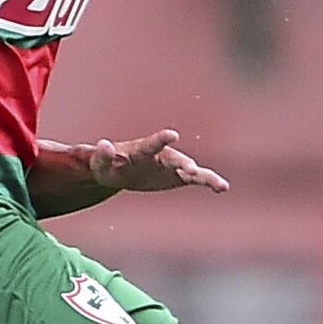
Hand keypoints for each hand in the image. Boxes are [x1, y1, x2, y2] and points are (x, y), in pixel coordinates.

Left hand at [53, 129, 230, 194]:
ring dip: (203, 176)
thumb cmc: (108, 165)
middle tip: (191, 171)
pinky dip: (210, 182)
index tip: (172, 135)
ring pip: (192, 170)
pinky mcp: (179, 177)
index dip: (161, 140)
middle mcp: (161, 155)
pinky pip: (197, 179)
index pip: (151, 145)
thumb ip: (102, 155)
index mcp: (142, 150)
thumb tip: (102, 144)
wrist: (120, 171)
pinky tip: (223, 188)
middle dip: (183, 164)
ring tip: (219, 184)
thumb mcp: (100, 163)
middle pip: (175, 159)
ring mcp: (172, 166)